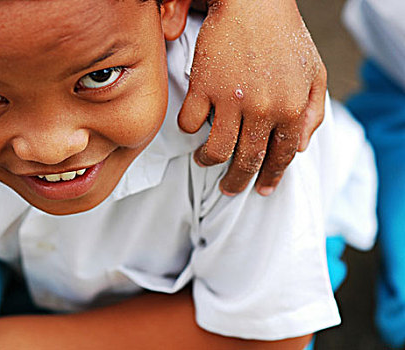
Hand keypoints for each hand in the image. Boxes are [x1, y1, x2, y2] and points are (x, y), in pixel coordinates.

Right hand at [179, 0, 326, 195]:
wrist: (254, 2)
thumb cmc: (285, 36)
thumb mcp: (315, 72)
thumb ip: (314, 112)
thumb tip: (300, 148)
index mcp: (293, 108)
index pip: (281, 156)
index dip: (271, 178)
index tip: (262, 190)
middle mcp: (263, 109)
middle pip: (246, 162)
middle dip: (236, 182)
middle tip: (229, 189)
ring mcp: (231, 99)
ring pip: (215, 151)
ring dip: (207, 161)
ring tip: (204, 160)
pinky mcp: (203, 86)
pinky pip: (189, 123)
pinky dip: (188, 129)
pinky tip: (192, 125)